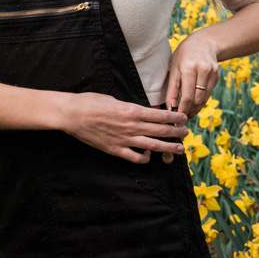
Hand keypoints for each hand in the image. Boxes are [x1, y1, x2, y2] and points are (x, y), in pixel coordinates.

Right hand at [59, 92, 188, 163]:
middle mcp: (132, 126)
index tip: (183, 118)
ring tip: (180, 149)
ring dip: (169, 147)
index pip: (160, 115)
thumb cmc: (91, 102)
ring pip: (153, 146)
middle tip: (186, 133)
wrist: (73, 114)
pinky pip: (136, 158)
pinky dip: (145, 158)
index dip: (174, 117)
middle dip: (176, 132)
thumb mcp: (114, 99)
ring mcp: (125, 140)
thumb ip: (130, 107)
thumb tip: (141, 111)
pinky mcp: (116, 150)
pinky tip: (149, 155)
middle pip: (161, 130)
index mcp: (132, 110)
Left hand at [166, 30, 220, 118]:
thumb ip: (172, 89)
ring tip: (187, 113)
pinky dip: (201, 100)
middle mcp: (203, 70)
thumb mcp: (174, 68)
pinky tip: (194, 102)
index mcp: (189, 68)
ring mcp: (212, 73)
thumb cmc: (184, 54)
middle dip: (189, 112)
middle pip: (197, 100)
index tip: (177, 119)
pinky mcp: (217, 77)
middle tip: (181, 118)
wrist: (204, 42)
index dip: (182, 110)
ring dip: (195, 108)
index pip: (187, 96)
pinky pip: (208, 94)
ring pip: (204, 99)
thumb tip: (170, 108)